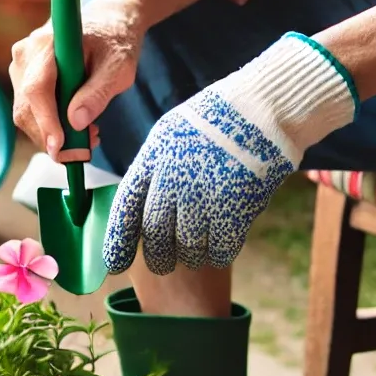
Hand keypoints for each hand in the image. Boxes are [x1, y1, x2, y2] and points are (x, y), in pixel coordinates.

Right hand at [10, 0, 142, 162]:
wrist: (108, 22)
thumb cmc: (116, 40)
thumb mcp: (119, 66)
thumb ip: (98, 92)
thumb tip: (76, 122)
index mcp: (46, 43)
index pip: (37, 89)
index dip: (46, 121)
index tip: (60, 148)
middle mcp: (25, 53)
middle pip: (27, 108)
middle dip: (54, 137)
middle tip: (86, 151)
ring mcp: (21, 66)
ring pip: (27, 114)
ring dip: (55, 134)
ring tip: (90, 134)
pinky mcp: (24, 78)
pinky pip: (31, 111)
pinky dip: (52, 126)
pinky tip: (79, 126)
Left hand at [103, 33, 357, 274]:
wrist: (260, 110)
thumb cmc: (215, 120)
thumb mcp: (171, 135)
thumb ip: (154, 171)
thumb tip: (141, 209)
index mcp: (153, 159)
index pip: (126, 209)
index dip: (117, 242)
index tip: (114, 266)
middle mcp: (173, 181)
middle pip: (156, 235)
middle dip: (158, 257)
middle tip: (163, 265)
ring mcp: (204, 196)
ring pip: (188, 246)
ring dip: (191, 255)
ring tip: (196, 251)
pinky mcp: (235, 208)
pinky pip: (220, 248)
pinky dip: (219, 252)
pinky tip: (221, 246)